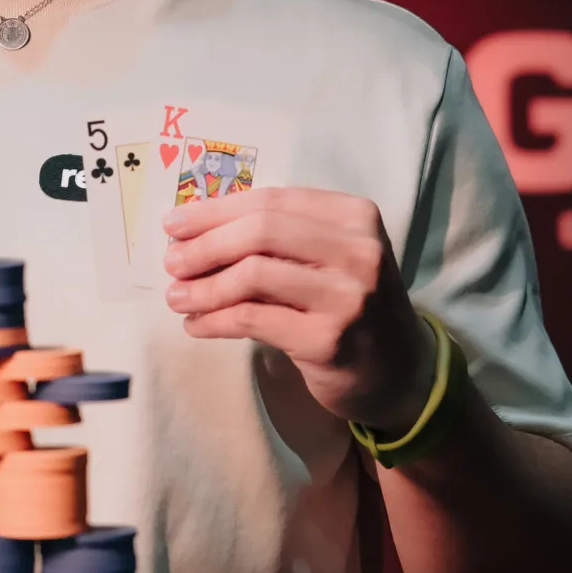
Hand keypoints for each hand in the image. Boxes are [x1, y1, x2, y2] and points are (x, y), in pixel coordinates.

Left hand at [163, 186, 432, 430]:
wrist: (399, 371)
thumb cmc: (349, 304)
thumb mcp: (329, 257)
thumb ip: (279, 236)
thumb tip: (193, 228)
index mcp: (356, 215)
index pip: (273, 201)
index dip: (216, 210)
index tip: (174, 223)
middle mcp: (359, 250)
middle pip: (261, 232)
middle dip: (205, 244)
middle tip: (172, 261)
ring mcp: (348, 296)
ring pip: (253, 275)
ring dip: (204, 287)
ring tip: (176, 297)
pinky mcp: (329, 339)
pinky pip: (254, 319)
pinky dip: (215, 320)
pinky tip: (196, 325)